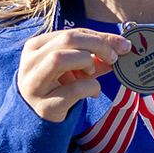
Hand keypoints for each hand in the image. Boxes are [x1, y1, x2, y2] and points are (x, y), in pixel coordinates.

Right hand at [17, 28, 132, 122]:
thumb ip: (95, 57)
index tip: (122, 45)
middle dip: (97, 45)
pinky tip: (94, 92)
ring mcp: (35, 84)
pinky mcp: (45, 106)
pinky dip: (91, 87)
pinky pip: (74, 89)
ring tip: (92, 73)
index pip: (72, 32)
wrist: (37, 120)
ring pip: (60, 58)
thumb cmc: (58, 88)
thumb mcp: (75, 69)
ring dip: (86, 62)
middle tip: (114, 58)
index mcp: (36, 46)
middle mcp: (31, 62)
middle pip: (67, 39)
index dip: (101, 36)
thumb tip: (121, 47)